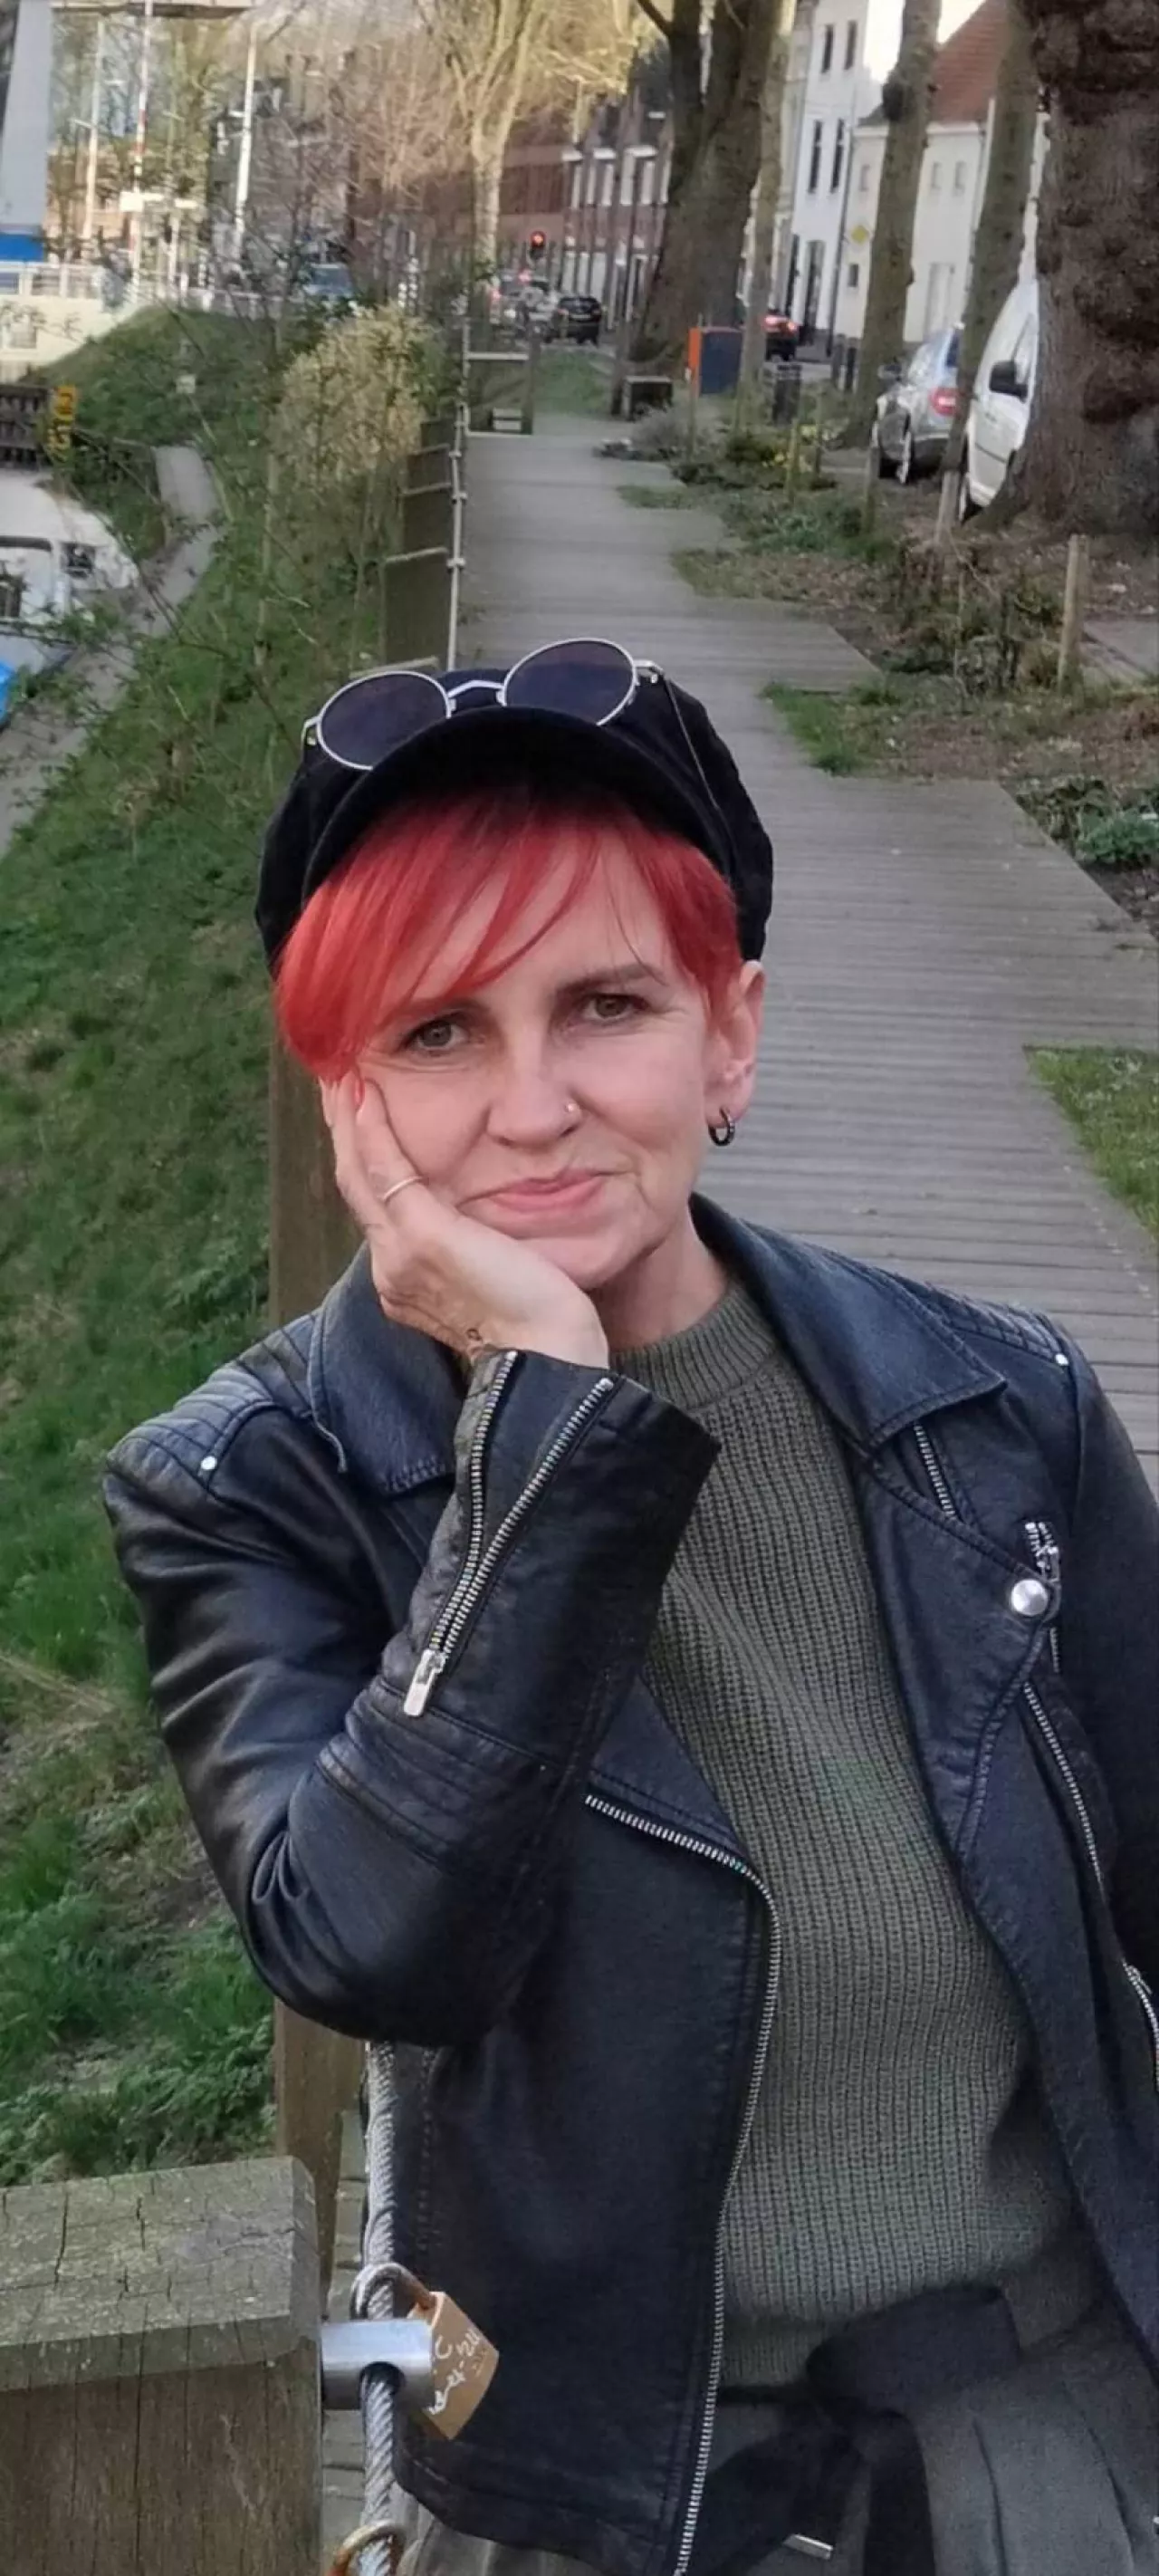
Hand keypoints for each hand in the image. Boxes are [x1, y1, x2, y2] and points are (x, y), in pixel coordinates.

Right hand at [321, 1075, 608, 1368]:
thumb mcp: (498, 1281)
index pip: (377, 1209)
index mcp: (406, 1282)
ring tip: (341, 1079)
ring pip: (359, 1174)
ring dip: (347, 1122)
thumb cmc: (540, 1329)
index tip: (360, 1120)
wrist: (547, 1361)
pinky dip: (369, 1128)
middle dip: (344, 1134)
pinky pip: (384, 1168)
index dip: (364, 1162)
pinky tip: (365, 1093)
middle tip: (336, 1086)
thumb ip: (479, 1253)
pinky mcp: (421, 1236)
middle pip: (355, 1187)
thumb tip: (490, 1230)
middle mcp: (391, 1268)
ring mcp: (399, 1253)